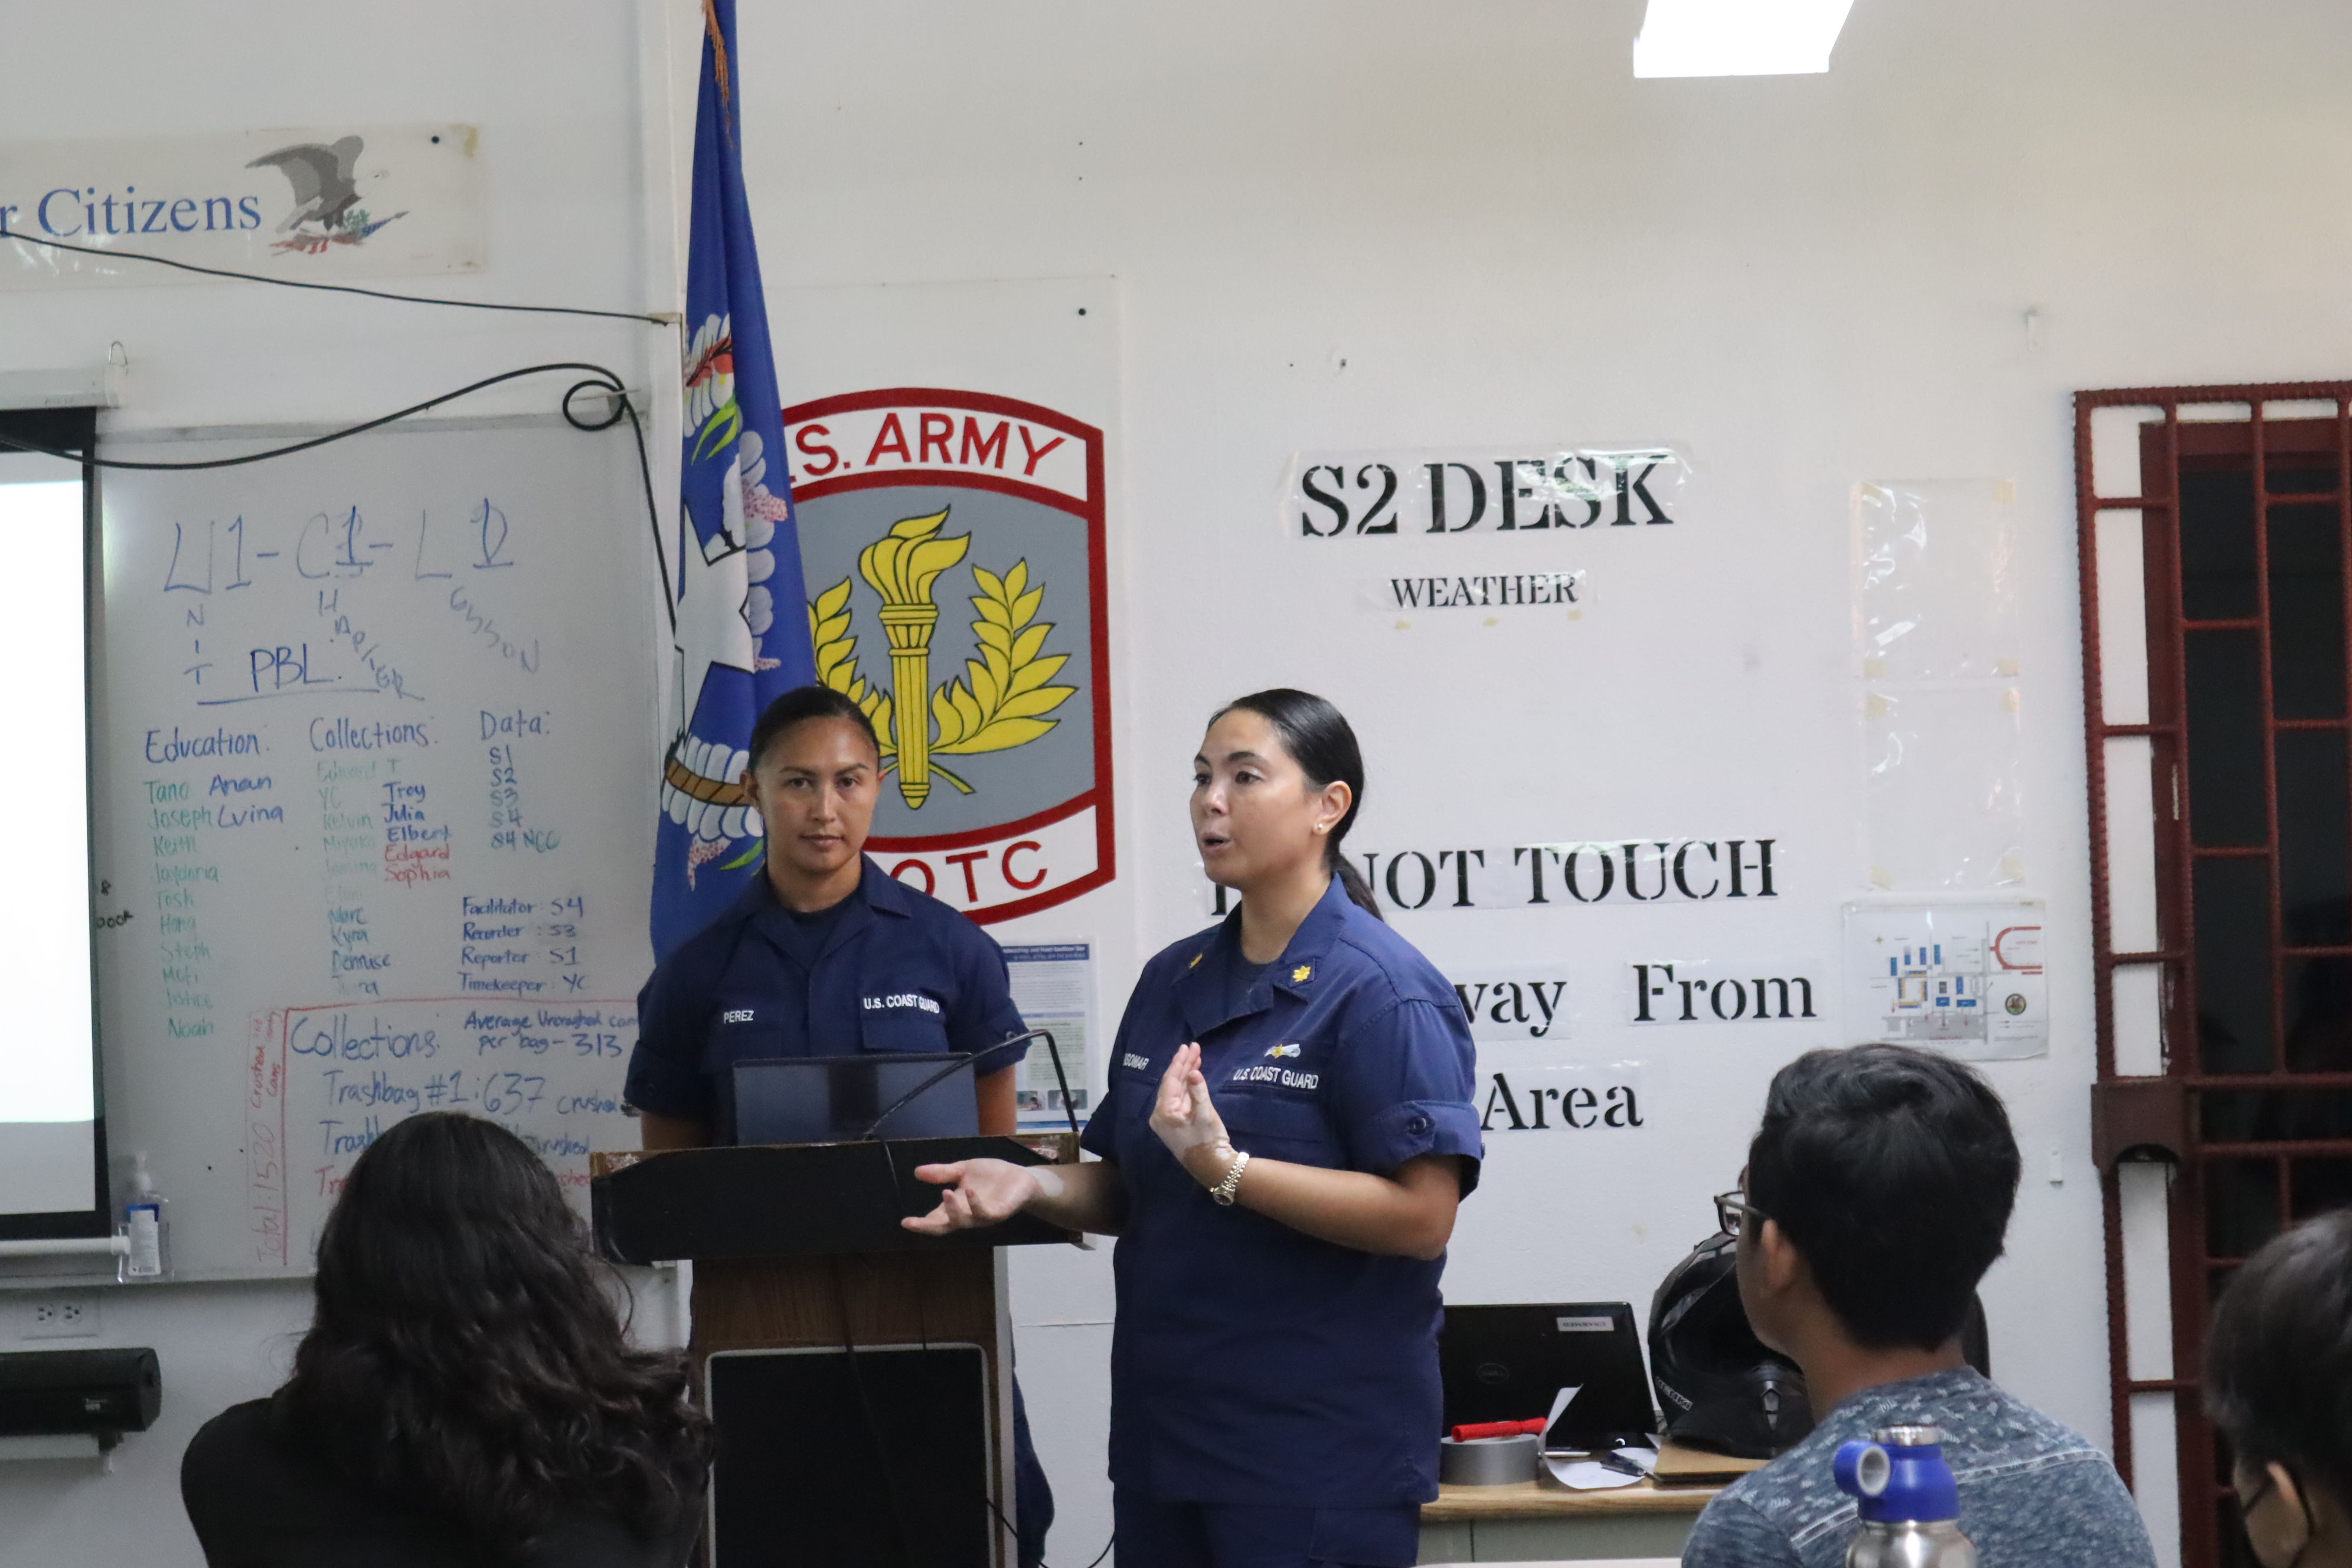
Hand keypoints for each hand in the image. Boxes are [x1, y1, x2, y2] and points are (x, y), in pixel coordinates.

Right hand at [900, 1159, 1041, 1234]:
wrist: (1020, 1177)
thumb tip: (917, 1172)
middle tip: (913, 1223)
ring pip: (964, 1221)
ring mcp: (982, 1216)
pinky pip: (985, 1213)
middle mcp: (967, 1215)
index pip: (935, 1219)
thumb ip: (943, 1173)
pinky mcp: (998, 1212)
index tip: (905, 1222)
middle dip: (928, 1226)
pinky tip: (969, 1191)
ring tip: (945, 1192)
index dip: (920, 1223)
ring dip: (953, 1210)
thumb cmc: (991, 1177)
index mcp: (956, 1206)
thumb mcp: (963, 1170)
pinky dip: (976, 1203)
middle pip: (945, 1227)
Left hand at [1150, 1042, 1234, 1186]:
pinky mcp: (1176, 1123)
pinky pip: (1180, 1098)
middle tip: (1194, 1046)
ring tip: (1196, 1056)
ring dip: (1186, 1074)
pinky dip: (1187, 1086)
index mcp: (1163, 1112)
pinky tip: (1193, 1075)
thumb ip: (1198, 1091)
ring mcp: (1167, 1119)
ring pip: (1176, 1090)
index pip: (1170, 1080)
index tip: (1188, 1046)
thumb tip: (1193, 1072)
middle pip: (1172, 1083)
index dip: (1180, 1062)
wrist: (1213, 1167)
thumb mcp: (1204, 1114)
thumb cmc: (1207, 1141)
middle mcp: (1161, 1115)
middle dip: (1183, 1065)